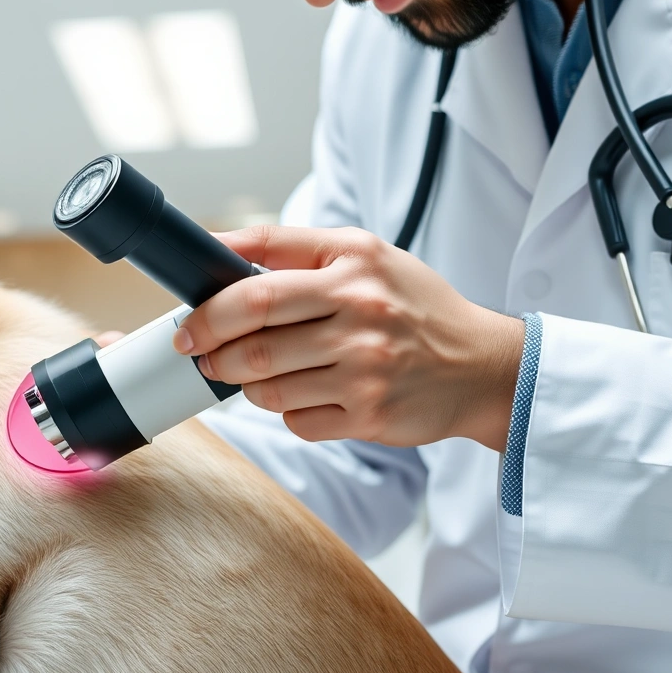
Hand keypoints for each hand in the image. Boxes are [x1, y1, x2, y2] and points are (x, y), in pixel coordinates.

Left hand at [174, 226, 524, 450]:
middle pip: (254, 326)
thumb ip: (300, 253)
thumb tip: (221, 255)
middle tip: (198, 351)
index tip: (189, 314)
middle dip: (210, 342)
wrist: (482, 367)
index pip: (260, 267)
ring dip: (244, 382)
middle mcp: (362, 308)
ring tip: (249, 374)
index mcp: (355, 261)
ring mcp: (365, 365)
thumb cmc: (416, 310)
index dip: (211, 293)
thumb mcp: (369, 259)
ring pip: (267, 380)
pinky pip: (297, 419)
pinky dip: (287, 412)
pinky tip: (306, 397)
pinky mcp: (369, 413)